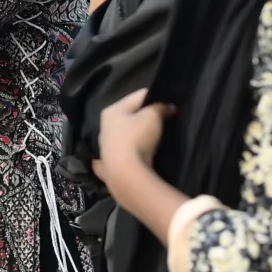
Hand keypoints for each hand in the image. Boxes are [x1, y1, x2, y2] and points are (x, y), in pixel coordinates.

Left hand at [95, 89, 173, 206]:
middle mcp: (103, 128)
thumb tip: (167, 107)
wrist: (125, 174)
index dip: (154, 97)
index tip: (168, 102)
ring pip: (123, 136)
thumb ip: (160, 107)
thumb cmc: (137, 138)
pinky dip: (128, 153)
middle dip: (144, 117)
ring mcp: (104, 149)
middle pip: (128, 117)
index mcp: (111, 111)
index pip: (136, 97)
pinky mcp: (108, 167)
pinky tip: (135, 156)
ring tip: (154, 138)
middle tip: (163, 120)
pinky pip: (120, 155)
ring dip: (136, 135)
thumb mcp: (152, 116)